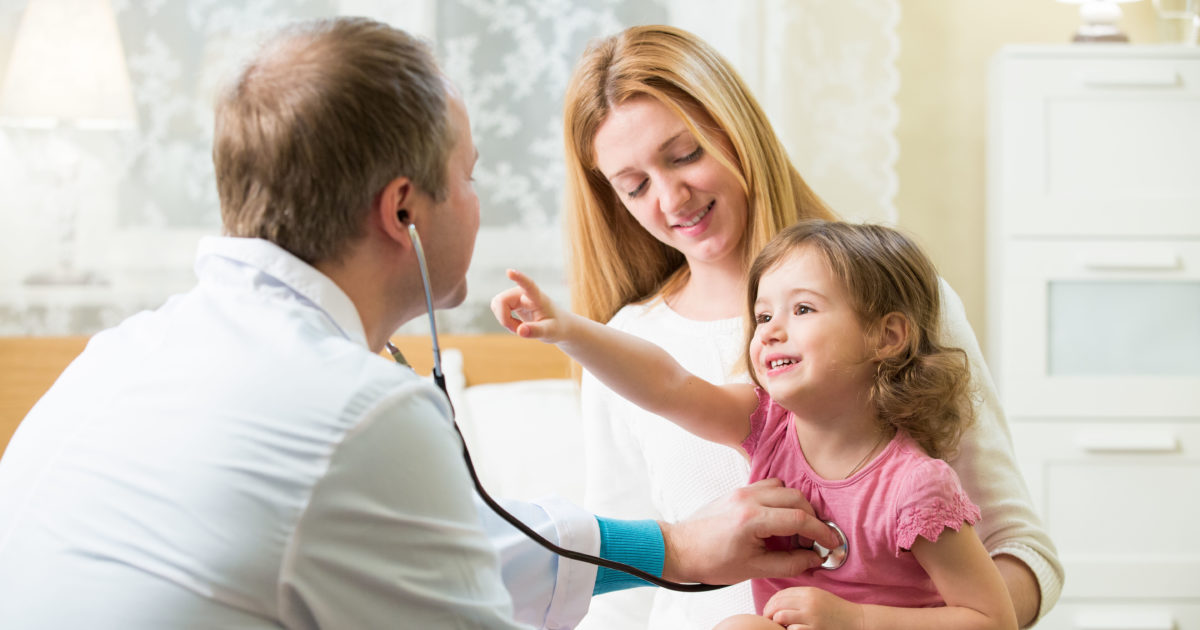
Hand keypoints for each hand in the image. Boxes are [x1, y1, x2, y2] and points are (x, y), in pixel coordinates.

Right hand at [490, 269, 569, 341]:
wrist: (558, 325)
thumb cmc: (557, 326)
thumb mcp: (549, 332)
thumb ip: (536, 331)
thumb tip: (520, 331)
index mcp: (537, 298)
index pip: (528, 285)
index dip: (519, 278)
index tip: (510, 271)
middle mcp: (524, 292)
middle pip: (502, 300)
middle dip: (504, 319)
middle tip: (519, 331)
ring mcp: (516, 295)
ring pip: (497, 304)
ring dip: (504, 320)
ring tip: (520, 328)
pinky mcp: (511, 300)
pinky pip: (498, 308)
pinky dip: (504, 319)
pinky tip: (517, 324)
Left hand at [660, 478, 841, 584]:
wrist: (681, 549)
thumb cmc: (711, 561)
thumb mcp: (753, 569)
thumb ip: (789, 563)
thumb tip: (814, 558)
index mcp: (752, 519)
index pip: (799, 519)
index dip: (821, 531)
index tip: (831, 543)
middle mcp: (748, 499)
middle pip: (796, 499)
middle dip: (812, 518)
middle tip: (814, 540)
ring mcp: (742, 491)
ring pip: (784, 488)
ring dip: (797, 506)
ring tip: (795, 531)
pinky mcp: (738, 491)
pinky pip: (769, 486)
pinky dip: (781, 499)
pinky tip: (778, 519)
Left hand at [763, 586, 863, 629]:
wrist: (856, 621)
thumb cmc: (836, 610)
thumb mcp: (818, 596)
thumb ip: (799, 596)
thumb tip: (777, 602)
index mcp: (808, 592)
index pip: (780, 594)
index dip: (770, 603)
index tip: (768, 610)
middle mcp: (809, 602)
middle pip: (778, 605)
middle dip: (768, 613)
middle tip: (768, 619)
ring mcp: (811, 617)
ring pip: (781, 617)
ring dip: (777, 623)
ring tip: (780, 626)